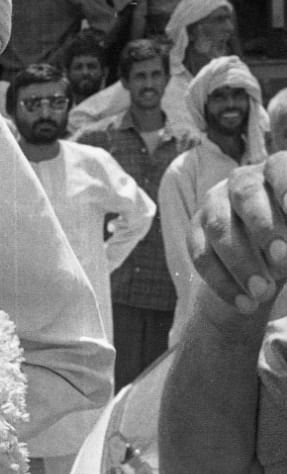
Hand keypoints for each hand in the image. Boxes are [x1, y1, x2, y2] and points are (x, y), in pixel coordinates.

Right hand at [187, 154, 286, 317]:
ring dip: (242, 263)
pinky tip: (244, 304)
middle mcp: (242, 181)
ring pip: (219, 228)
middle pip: (246, 194)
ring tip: (262, 293)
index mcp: (275, 172)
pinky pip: (201, 255)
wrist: (265, 268)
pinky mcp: (195, 230)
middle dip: (264, 228)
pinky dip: (223, 283)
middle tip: (281, 260)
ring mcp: (214, 203)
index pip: (280, 169)